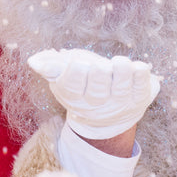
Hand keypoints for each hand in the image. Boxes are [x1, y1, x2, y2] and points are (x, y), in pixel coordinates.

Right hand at [28, 48, 160, 139]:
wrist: (110, 115)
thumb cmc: (84, 85)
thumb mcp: (65, 74)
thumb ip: (51, 65)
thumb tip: (33, 61)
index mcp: (76, 97)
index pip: (72, 88)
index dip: (75, 75)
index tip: (76, 63)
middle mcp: (98, 105)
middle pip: (98, 92)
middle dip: (98, 76)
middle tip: (98, 66)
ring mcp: (121, 103)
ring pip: (122, 90)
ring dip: (122, 74)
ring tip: (120, 62)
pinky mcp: (140, 99)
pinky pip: (143, 88)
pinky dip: (142, 77)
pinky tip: (139, 67)